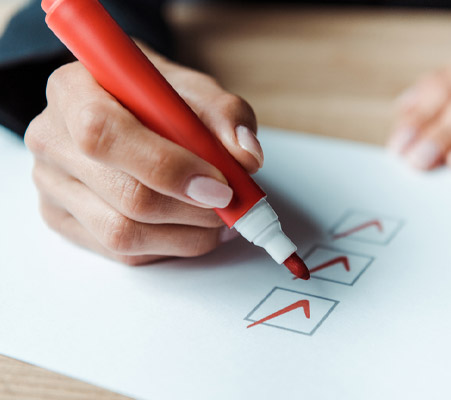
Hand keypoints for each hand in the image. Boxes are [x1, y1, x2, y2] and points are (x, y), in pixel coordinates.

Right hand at [25, 46, 262, 264]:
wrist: (124, 108)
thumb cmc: (156, 97)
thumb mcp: (195, 89)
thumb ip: (224, 115)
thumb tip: (246, 157)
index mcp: (73, 90)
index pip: (106, 134)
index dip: (168, 167)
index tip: (220, 185)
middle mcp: (51, 139)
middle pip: (123, 194)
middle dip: (192, 210)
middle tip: (232, 206)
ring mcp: (51, 185)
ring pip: (123, 233)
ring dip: (187, 235)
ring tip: (221, 221)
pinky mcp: (62, 220)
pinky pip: (122, 252)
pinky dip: (170, 247)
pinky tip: (194, 229)